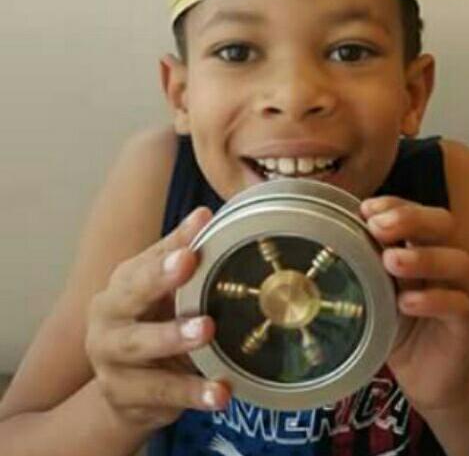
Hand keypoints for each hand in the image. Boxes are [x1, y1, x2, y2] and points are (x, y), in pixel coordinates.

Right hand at [85, 207, 230, 430]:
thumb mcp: (160, 286)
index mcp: (120, 288)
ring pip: (141, 352)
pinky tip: (220, 392)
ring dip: (175, 343)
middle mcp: (107, 322)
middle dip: (160, 295)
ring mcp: (111, 362)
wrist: (126, 384)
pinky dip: (192, 393)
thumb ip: (179, 250)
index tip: (190, 254)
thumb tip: (205, 213)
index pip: (140, 270)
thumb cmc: (148, 320)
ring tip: (208, 335)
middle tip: (201, 307)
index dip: (164, 262)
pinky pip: (161, 394)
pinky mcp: (124, 396)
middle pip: (128, 304)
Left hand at [361, 197, 468, 409]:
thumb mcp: (379, 286)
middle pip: (445, 225)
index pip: (419, 211)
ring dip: (423, 257)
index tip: (367, 209)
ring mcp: (468, 290)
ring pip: (459, 261)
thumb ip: (372, 258)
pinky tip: (406, 303)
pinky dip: (433, 300)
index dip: (396, 205)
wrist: (421, 376)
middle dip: (411, 220)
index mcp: (430, 245)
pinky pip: (460, 304)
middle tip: (378, 227)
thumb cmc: (399, 323)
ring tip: (391, 262)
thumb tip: (344, 228)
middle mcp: (453, 260)